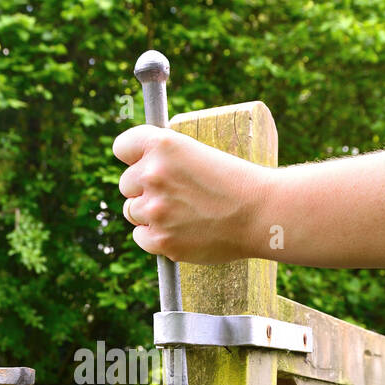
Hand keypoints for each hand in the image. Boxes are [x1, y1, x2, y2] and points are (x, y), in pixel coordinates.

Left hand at [112, 125, 268, 262]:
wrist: (262, 213)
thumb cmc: (238, 183)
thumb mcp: (200, 154)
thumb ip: (167, 161)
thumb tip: (141, 173)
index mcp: (162, 144)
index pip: (122, 147)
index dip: (133, 158)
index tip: (141, 164)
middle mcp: (152, 174)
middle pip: (126, 184)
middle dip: (144, 189)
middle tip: (175, 195)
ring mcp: (155, 209)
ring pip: (132, 212)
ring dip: (150, 214)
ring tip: (183, 213)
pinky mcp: (161, 239)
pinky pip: (141, 237)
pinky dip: (155, 237)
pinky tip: (180, 231)